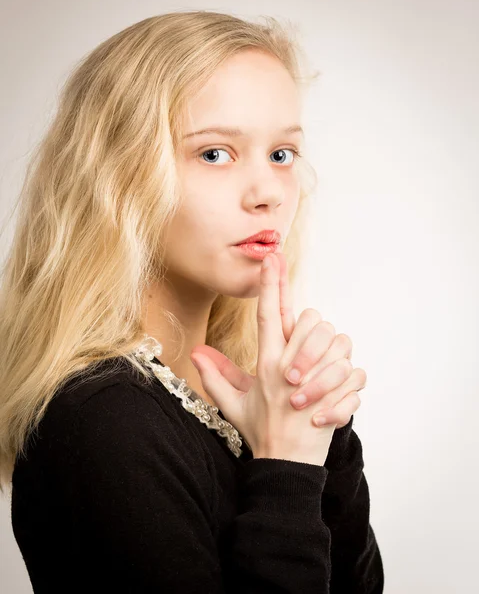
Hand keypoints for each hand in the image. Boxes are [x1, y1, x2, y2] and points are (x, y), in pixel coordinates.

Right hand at [191, 252, 365, 428]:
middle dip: (311, 326)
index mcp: (267, 364)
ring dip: (333, 352)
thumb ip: (215, 375)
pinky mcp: (339, 396)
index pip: (267, 314)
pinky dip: (351, 379)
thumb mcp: (232, 403)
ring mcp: (317, 381)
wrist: (287, 465)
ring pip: (338, 340)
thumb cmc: (260, 430)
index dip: (270, 283)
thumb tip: (197, 352)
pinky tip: (337, 393)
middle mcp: (292, 368)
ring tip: (322, 372)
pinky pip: (355, 370)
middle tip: (306, 347)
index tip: (274, 257)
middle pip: (311, 319)